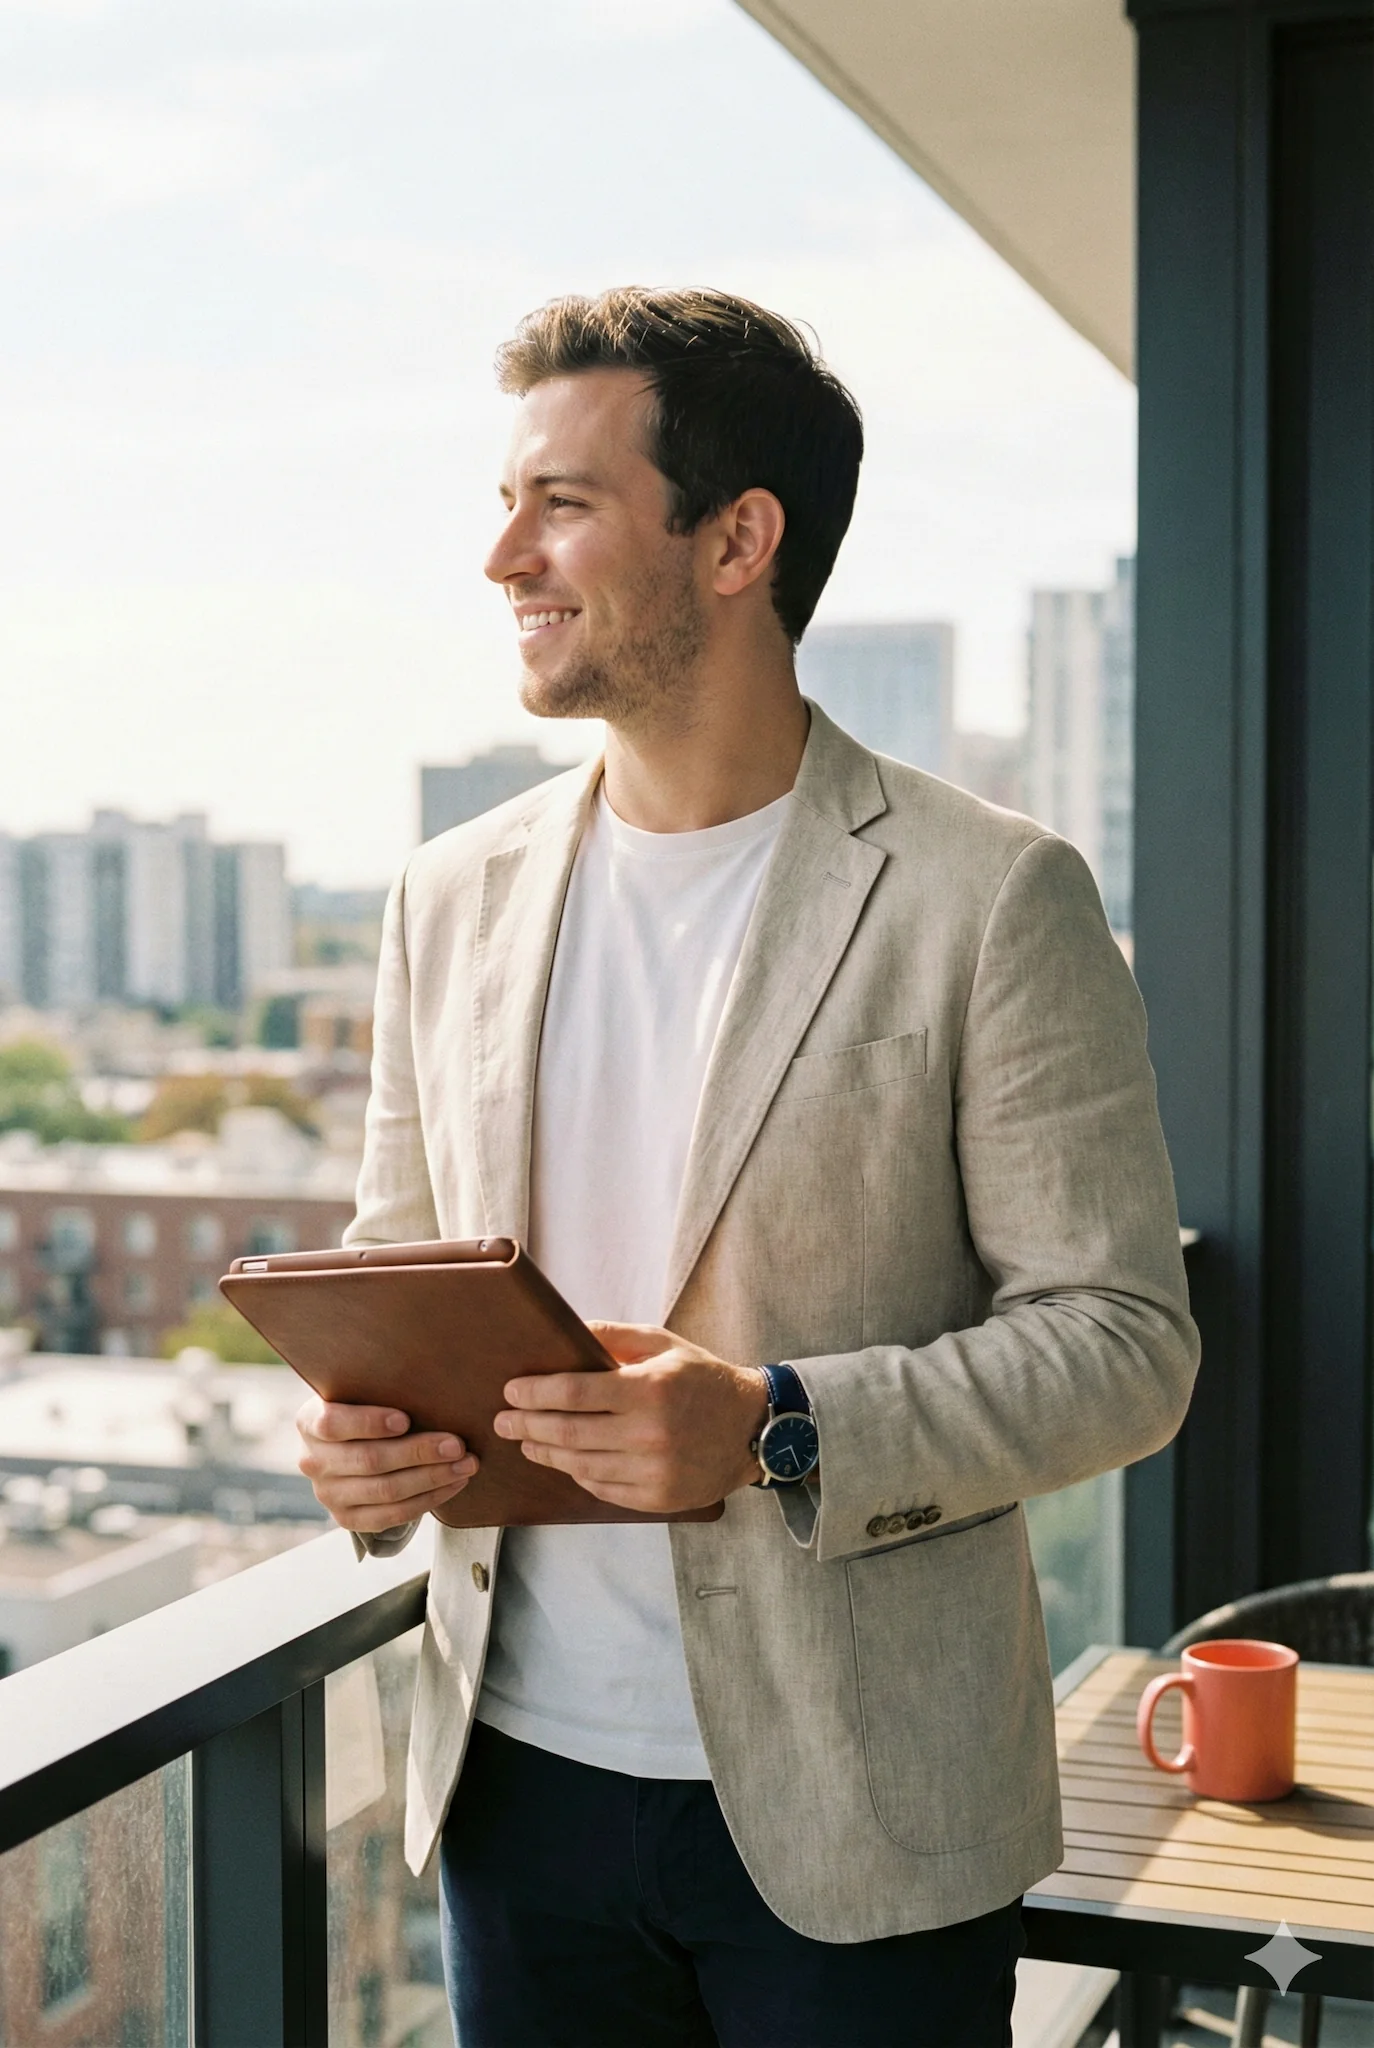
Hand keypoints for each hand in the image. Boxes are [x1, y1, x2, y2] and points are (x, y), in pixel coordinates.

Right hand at [295, 1397, 478, 1532]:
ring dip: (432, 1478)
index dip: (369, 1423)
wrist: (351, 1445)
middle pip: (369, 1461)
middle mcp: (313, 1461)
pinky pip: (392, 1516)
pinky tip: (454, 1484)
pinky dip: (428, 1500)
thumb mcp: (362, 1392)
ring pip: (385, 1491)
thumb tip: (431, 1381)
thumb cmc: (366, 1407)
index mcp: (310, 1422)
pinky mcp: (347, 1519)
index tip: (406, 1419)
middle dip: (418, 1452)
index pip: (333, 1424)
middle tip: (457, 1444)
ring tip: (466, 1464)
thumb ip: (381, 1387)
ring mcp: (328, 1494)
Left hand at [494, 1322, 767, 1514]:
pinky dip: (577, 1474)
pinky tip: (564, 1460)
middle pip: (568, 1433)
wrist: (754, 1428)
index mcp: (649, 1390)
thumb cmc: (704, 1380)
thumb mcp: (664, 1344)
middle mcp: (649, 1434)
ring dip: (545, 1452)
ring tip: (526, 1441)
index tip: (511, 1390)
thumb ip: (615, 1337)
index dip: (534, 1393)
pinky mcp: (657, 1498)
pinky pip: (602, 1488)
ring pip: (580, 1465)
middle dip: (527, 1425)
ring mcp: (653, 1472)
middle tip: (504, 1420)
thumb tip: (567, 1332)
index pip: (573, 1393)